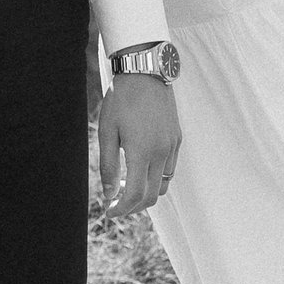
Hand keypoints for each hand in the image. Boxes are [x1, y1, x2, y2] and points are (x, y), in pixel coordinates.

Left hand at [98, 75, 178, 213]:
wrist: (146, 72)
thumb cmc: (121, 99)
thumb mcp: (107, 131)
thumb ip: (108, 165)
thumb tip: (108, 193)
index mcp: (142, 151)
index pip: (135, 195)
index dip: (121, 209)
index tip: (109, 211)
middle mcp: (161, 152)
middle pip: (151, 195)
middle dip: (132, 206)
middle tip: (115, 203)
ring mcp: (172, 146)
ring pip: (162, 184)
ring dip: (145, 192)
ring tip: (125, 185)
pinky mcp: (176, 139)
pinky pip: (168, 169)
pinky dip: (154, 177)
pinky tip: (139, 167)